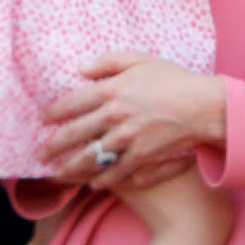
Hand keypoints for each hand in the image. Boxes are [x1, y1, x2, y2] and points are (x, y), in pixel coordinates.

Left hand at [39, 52, 226, 188]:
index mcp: (111, 89)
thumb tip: (80, 70)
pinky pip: (114, 173)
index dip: (52, 114)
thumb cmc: (174, 79)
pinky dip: (100, 180)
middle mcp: (114, 115)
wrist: (203, 106)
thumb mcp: (141, 59)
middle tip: (40, 155)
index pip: (71, 104)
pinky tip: (91, 184)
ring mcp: (126, 138)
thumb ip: (108, 62)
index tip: (42, 121)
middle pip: (73, 135)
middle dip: (52, 147)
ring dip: (68, 169)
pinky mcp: (140, 157)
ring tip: (57, 175)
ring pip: (88, 158)